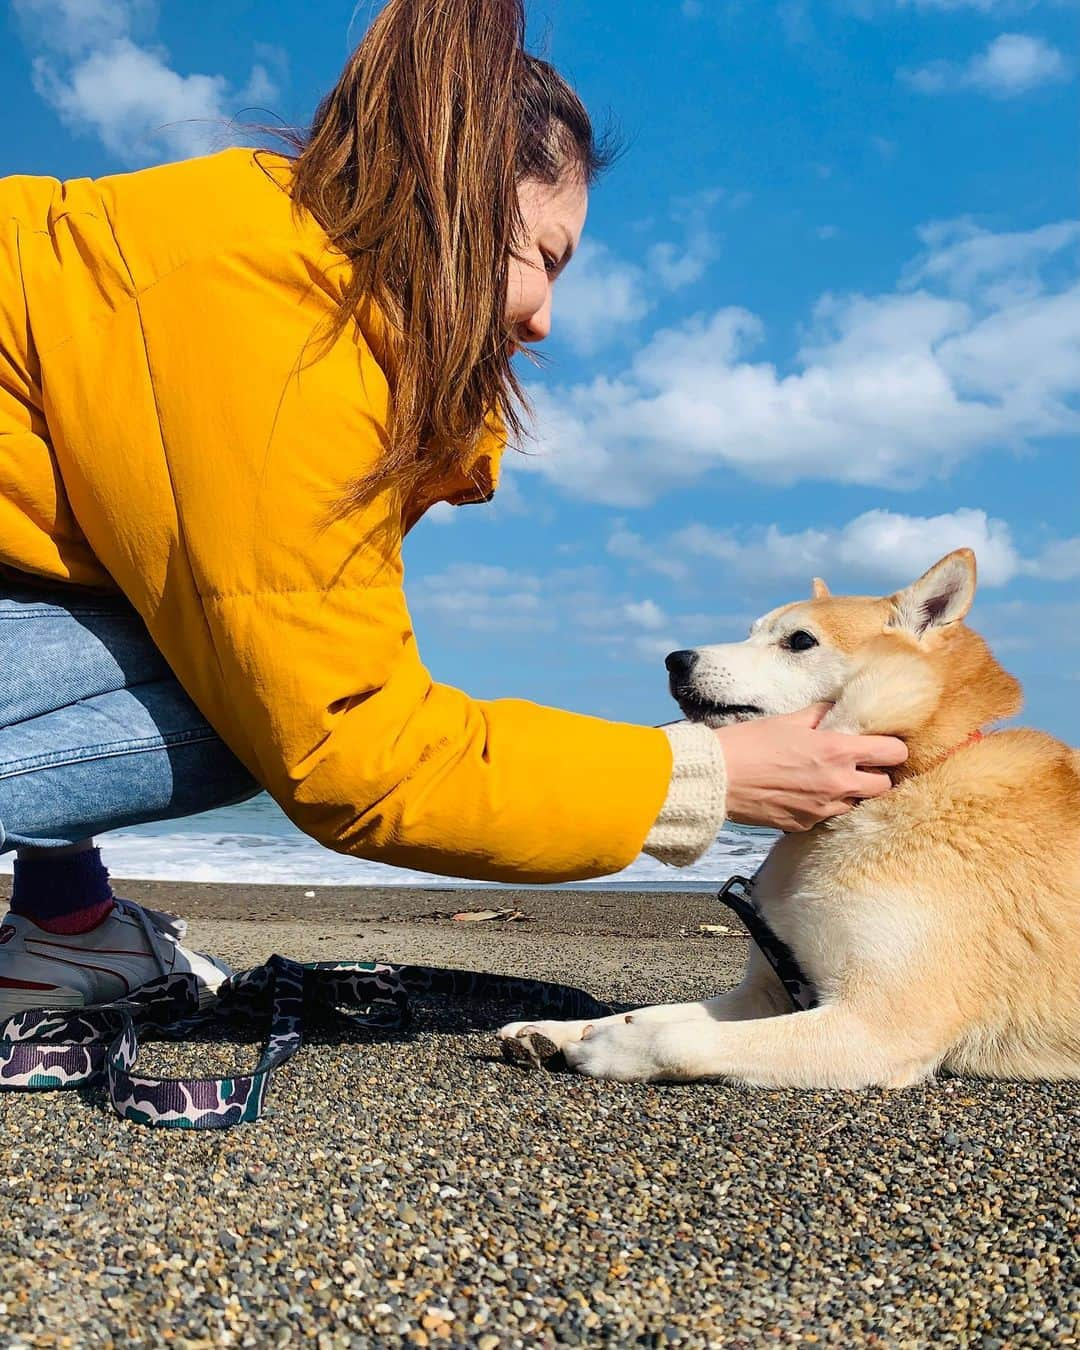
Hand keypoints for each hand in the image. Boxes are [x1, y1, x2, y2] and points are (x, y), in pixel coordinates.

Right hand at [713, 703, 907, 832]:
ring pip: (856, 803)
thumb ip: (821, 715)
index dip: (892, 748)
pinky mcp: (805, 825)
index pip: (893, 753)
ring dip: (850, 792)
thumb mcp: (789, 720)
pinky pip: (826, 816)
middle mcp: (838, 783)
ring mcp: (822, 808)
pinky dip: (822, 805)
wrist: (718, 778)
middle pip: (884, 785)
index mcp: (838, 751)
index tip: (883, 745)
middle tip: (859, 764)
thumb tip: (836, 710)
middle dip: (877, 774)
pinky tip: (802, 792)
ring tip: (826, 778)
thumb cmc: (750, 744)